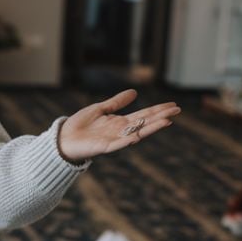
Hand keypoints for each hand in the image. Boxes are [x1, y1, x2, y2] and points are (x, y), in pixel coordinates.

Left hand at [58, 90, 179, 162]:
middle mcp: (120, 131)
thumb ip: (117, 102)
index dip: (158, 109)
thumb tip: (134, 92)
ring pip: (137, 133)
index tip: (172, 105)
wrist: (64, 138)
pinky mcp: (105, 147)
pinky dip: (130, 139)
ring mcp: (114, 139)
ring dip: (152, 128)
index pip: (143, 114)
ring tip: (167, 121)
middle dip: (161, 116)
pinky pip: (120, 143)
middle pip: (145, 122)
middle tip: (177, 110)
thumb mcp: (100, 108)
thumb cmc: (80, 124)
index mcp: (120, 121)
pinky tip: (141, 134)